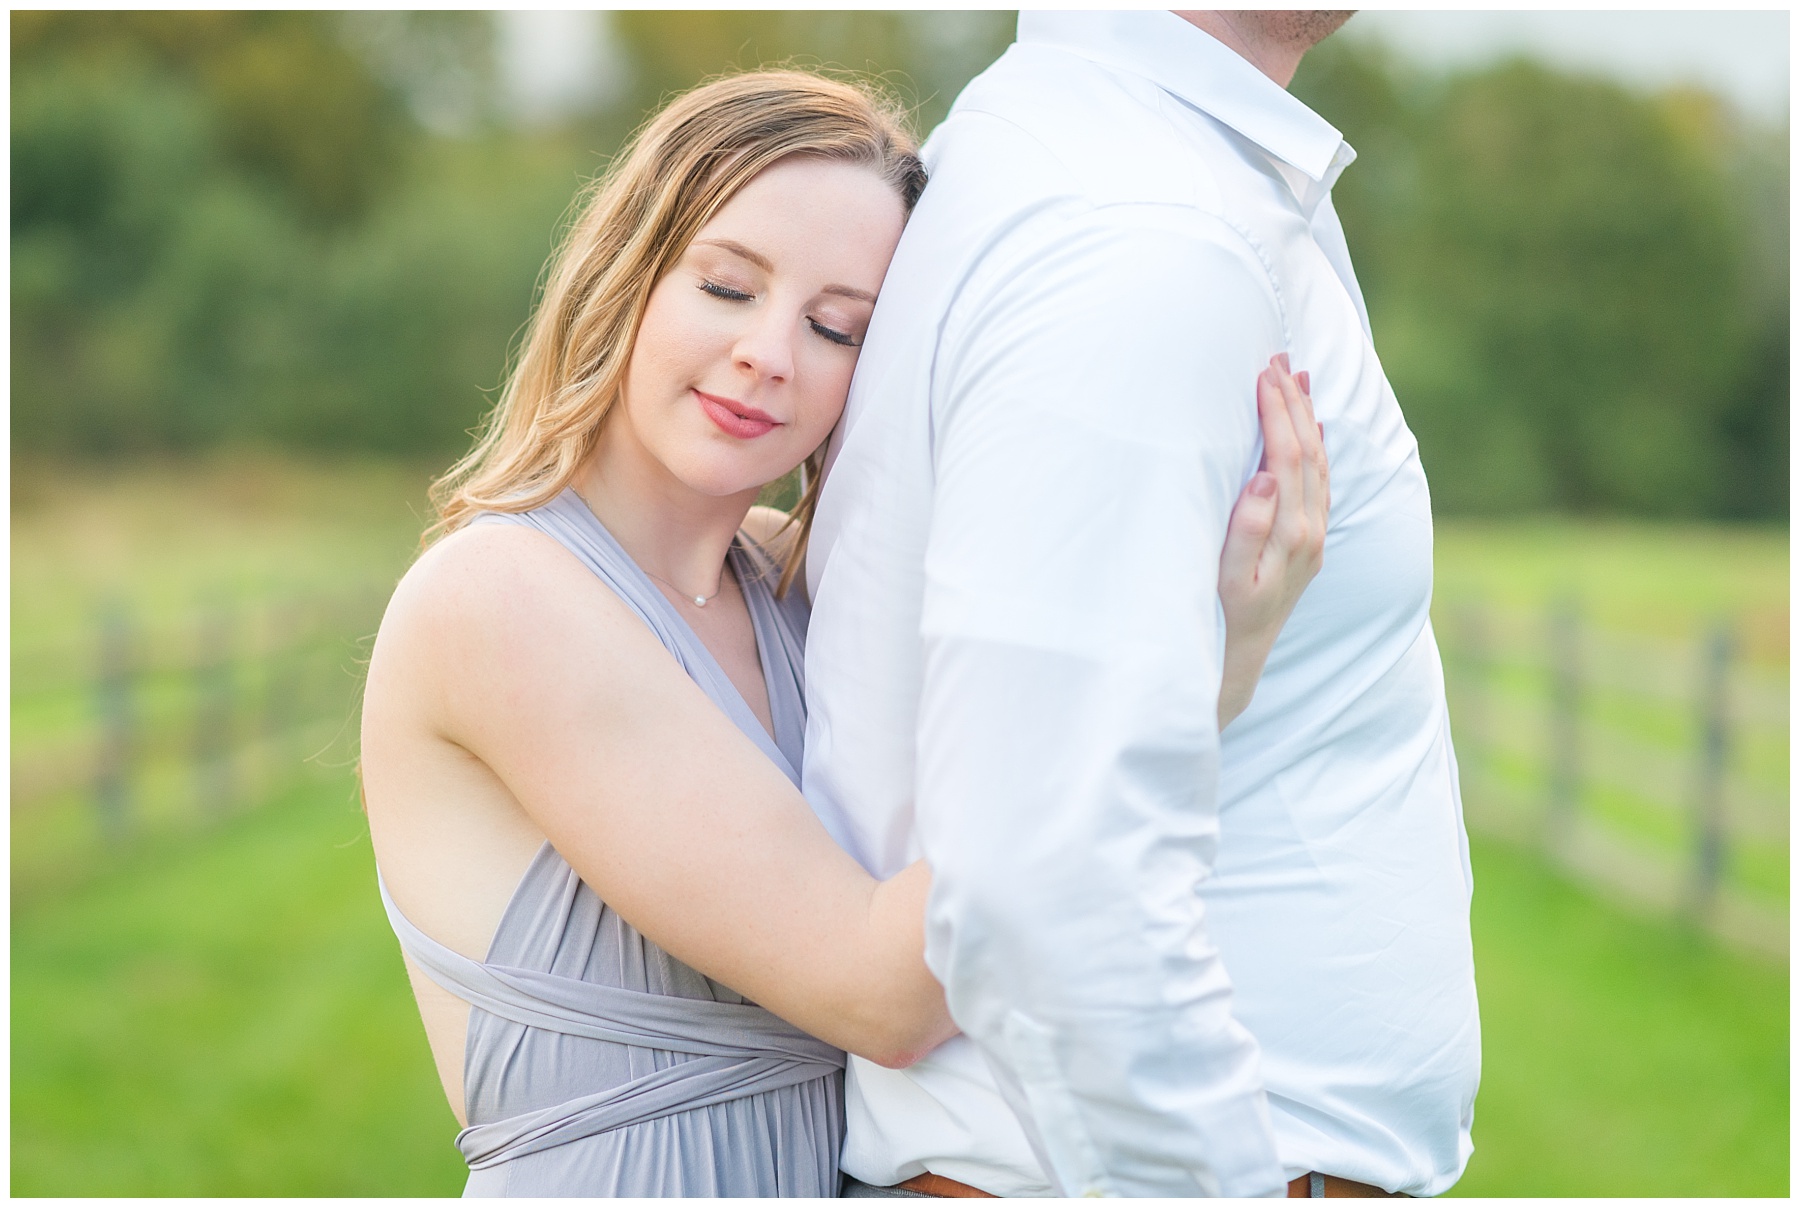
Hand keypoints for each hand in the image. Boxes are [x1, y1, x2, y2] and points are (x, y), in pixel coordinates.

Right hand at [1217, 353, 1328, 727]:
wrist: (1239, 662)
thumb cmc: (1221, 619)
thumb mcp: (1227, 580)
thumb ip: (1248, 529)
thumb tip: (1267, 478)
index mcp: (1291, 535)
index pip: (1287, 458)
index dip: (1277, 413)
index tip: (1263, 374)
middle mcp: (1310, 533)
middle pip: (1309, 452)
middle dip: (1294, 402)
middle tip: (1277, 358)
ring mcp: (1313, 537)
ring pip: (1319, 463)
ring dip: (1307, 415)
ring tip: (1296, 375)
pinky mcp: (1308, 542)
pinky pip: (1319, 481)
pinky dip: (1315, 445)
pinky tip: (1311, 424)